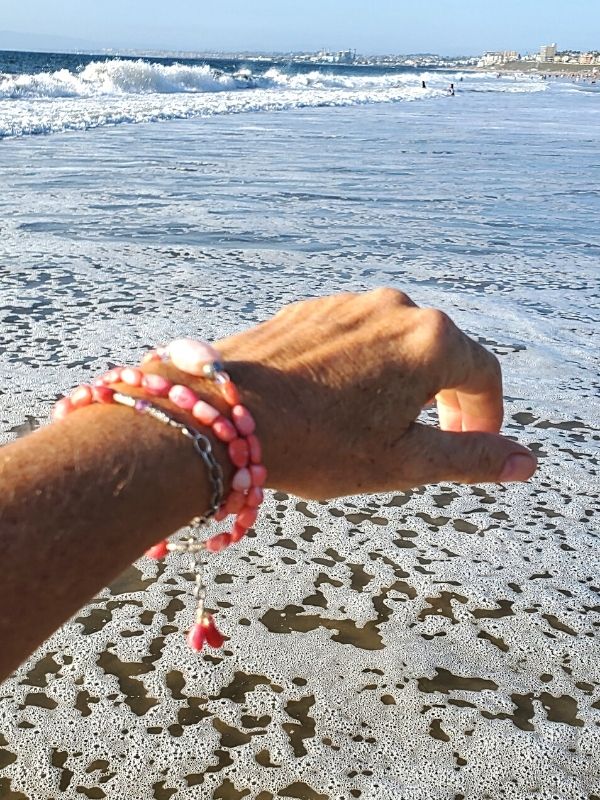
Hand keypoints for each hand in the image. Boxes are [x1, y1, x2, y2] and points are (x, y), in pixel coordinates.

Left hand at [216, 288, 535, 498]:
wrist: (221, 417)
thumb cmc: (317, 444)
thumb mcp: (404, 460)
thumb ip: (472, 457)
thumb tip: (526, 462)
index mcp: (430, 341)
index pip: (484, 375)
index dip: (487, 416)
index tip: (473, 445)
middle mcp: (395, 308)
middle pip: (443, 354)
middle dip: (447, 400)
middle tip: (433, 441)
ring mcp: (349, 302)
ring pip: (396, 343)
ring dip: (402, 382)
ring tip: (378, 425)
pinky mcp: (311, 308)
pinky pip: (356, 337)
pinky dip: (363, 367)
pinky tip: (337, 400)